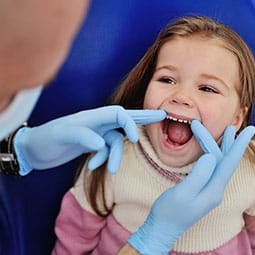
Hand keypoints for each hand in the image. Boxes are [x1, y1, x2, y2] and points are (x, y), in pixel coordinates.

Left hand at [14, 106, 165, 174]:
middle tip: (161, 115)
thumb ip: (82, 136)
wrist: (34, 150)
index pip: (119, 114)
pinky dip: (103, 159)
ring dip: (114, 157)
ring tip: (109, 169)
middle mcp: (97, 123)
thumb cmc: (44, 139)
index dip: (130, 123)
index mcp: (92, 117)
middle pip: (125, 118)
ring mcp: (96, 134)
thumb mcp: (60, 135)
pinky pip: (106, 151)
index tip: (133, 139)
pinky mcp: (92, 144)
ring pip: (115, 142)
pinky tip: (93, 165)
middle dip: (143, 118)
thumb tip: (101, 144)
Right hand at [128, 121, 254, 253]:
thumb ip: (198, 175)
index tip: (250, 129)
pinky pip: (212, 169)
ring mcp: (210, 191)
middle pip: (224, 161)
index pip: (229, 163)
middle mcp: (215, 190)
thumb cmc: (169, 211)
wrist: (163, 227)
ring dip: (220, 148)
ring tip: (226, 134)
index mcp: (213, 190)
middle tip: (230, 127)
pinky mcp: (202, 190)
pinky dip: (213, 156)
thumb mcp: (182, 193)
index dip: (238, 145)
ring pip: (218, 164)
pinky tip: (212, 151)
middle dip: (226, 142)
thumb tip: (211, 156)